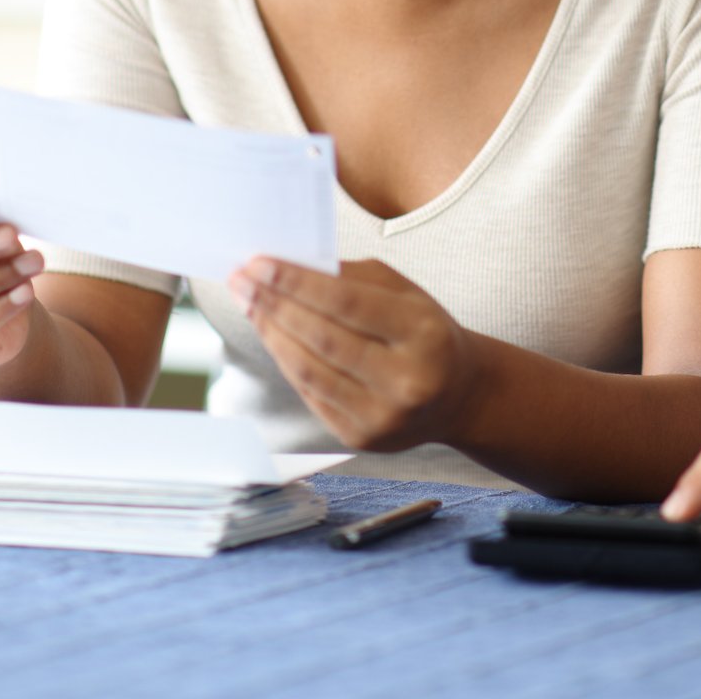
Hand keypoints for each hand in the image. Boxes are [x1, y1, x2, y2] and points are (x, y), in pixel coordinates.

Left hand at [228, 258, 477, 451]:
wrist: (459, 396)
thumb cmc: (426, 334)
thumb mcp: (408, 294)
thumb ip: (355, 277)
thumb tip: (291, 266)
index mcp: (424, 333)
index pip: (348, 302)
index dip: (297, 282)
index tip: (258, 263)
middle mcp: (407, 380)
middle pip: (323, 337)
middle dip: (274, 304)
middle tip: (241, 280)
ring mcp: (383, 415)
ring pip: (309, 370)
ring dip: (270, 333)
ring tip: (248, 303)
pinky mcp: (360, 437)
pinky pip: (310, 394)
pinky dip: (285, 361)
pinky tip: (270, 335)